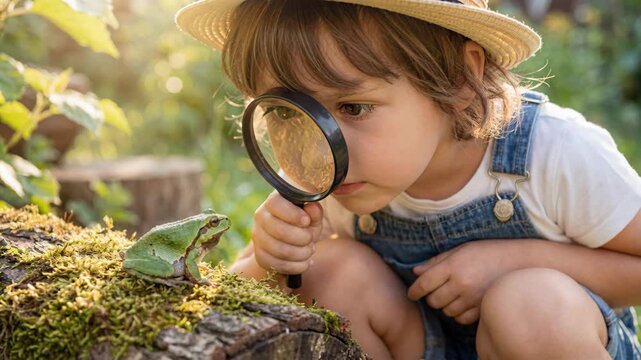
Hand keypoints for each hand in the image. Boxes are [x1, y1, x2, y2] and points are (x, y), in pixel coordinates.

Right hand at [252, 191, 322, 273]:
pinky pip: (279, 265)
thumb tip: (311, 206)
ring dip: (302, 253)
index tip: (307, 221)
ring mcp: (258, 237)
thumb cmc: (303, 225)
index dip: (293, 214)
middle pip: (280, 231)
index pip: (276, 205)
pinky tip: (305, 262)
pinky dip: (297, 266)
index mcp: (273, 202)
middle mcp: (261, 217)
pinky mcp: (260, 256)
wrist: (291, 242)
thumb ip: (314, 211)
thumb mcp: (312, 216)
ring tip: (310, 250)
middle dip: (302, 237)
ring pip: (281, 250)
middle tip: (312, 239)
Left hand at [407, 240, 525, 324]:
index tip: (411, 294)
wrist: (518, 261)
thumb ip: (436, 261)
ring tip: (452, 295)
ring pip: (446, 311)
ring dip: (445, 305)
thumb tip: (415, 272)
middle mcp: (462, 284)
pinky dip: (458, 314)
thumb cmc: (486, 251)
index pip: (425, 283)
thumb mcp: (459, 250)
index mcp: (454, 267)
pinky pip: (461, 319)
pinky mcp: (483, 308)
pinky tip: (462, 303)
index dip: (414, 290)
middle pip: (434, 300)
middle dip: (431, 297)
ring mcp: (473, 298)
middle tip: (436, 290)